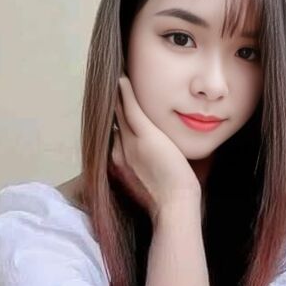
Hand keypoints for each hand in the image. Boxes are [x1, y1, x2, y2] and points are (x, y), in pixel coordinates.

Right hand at [109, 75, 200, 220]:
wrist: (174, 206)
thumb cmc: (170, 200)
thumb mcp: (151, 184)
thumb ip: (146, 170)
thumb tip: (154, 161)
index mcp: (120, 165)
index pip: (115, 137)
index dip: (115, 122)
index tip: (115, 109)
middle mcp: (118, 154)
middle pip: (112, 123)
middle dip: (112, 106)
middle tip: (110, 87)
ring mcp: (128, 145)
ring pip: (118, 114)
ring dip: (116, 97)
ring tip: (116, 79)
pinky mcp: (144, 137)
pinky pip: (130, 110)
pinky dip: (125, 94)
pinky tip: (122, 79)